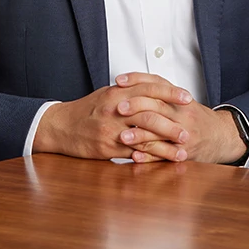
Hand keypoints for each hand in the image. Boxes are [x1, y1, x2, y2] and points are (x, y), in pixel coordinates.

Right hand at [32, 79, 192, 160]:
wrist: (60, 126)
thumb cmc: (87, 110)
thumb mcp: (108, 93)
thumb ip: (130, 90)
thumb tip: (155, 88)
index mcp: (116, 92)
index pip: (148, 87)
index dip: (170, 92)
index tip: (187, 98)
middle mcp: (114, 109)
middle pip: (149, 113)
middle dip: (172, 123)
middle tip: (188, 131)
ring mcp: (110, 130)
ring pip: (143, 136)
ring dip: (165, 145)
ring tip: (181, 150)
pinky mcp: (106, 148)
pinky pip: (131, 153)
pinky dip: (149, 157)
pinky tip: (162, 160)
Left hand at [115, 72, 246, 164]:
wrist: (221, 136)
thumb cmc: (195, 117)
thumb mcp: (182, 99)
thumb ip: (160, 90)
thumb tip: (131, 82)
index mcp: (180, 99)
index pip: (157, 85)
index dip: (137, 81)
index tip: (119, 81)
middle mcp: (182, 116)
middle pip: (157, 107)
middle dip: (135, 107)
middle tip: (117, 108)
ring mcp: (184, 135)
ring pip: (159, 134)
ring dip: (139, 135)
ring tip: (121, 136)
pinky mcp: (184, 154)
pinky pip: (164, 156)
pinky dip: (148, 157)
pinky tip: (134, 156)